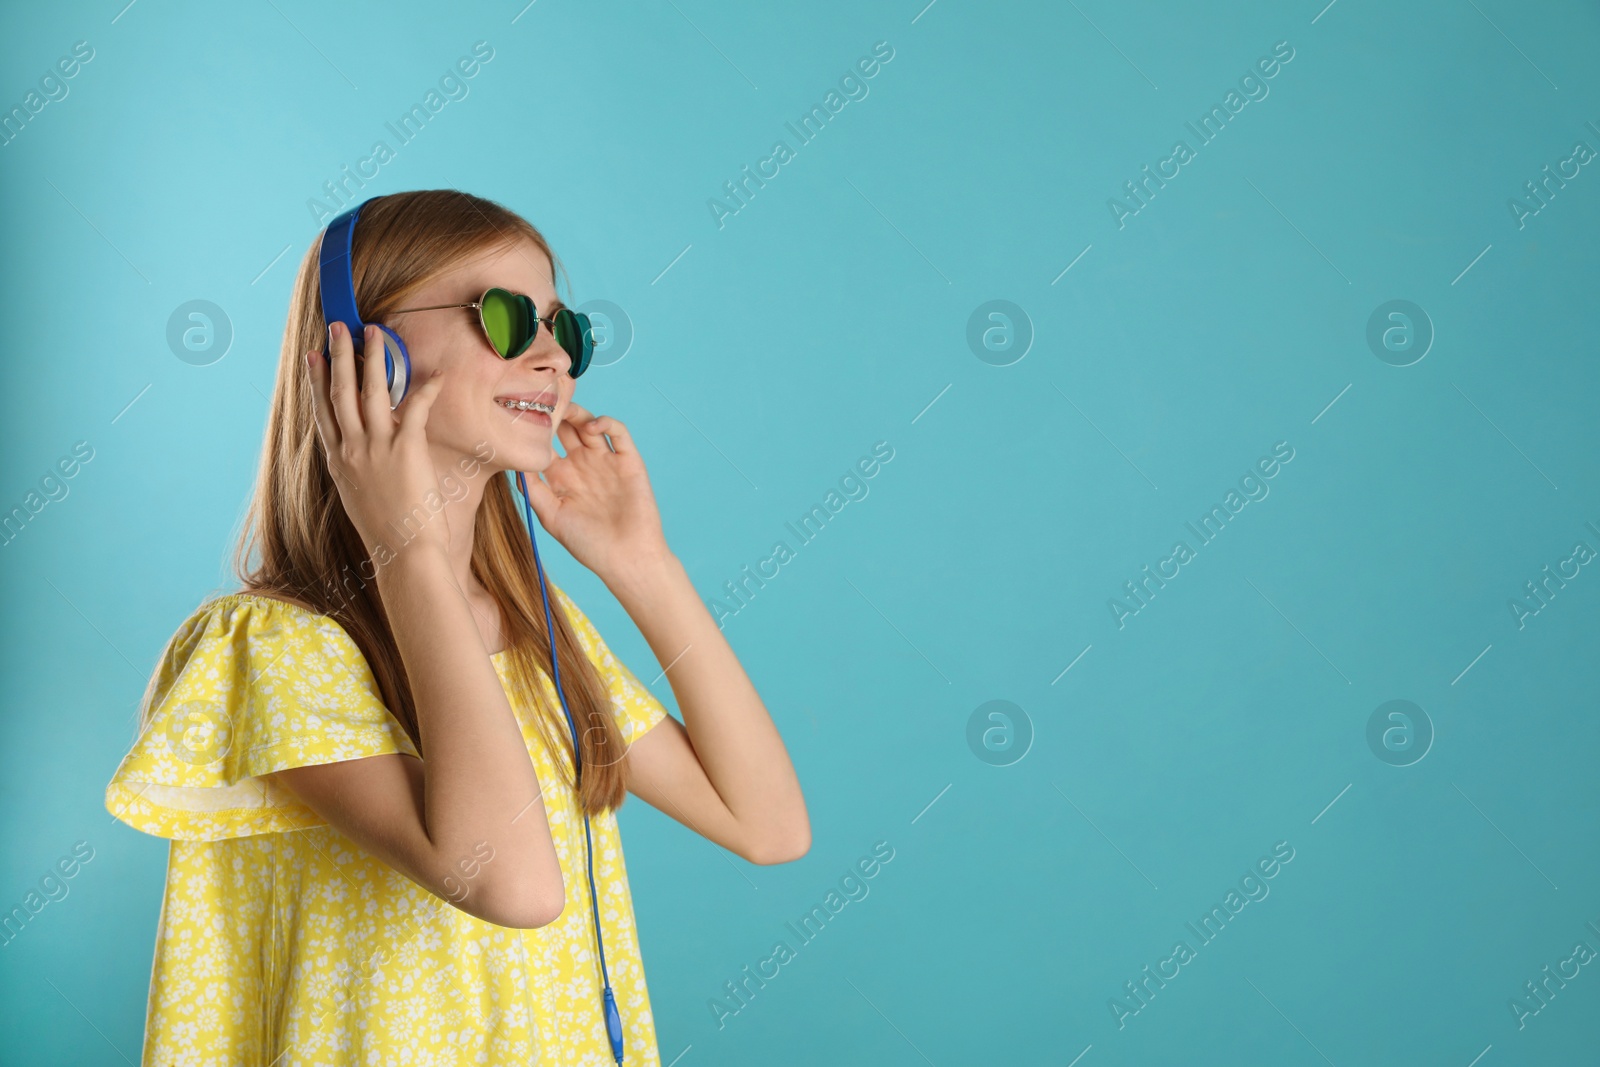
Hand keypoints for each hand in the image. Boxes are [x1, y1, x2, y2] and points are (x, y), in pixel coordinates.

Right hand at [306, 321, 446, 565]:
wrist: (403, 554)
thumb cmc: (387, 532)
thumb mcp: (359, 497)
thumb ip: (357, 470)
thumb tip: (361, 455)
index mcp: (338, 462)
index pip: (322, 412)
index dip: (317, 381)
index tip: (314, 357)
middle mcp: (352, 450)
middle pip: (339, 392)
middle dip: (338, 356)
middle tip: (338, 329)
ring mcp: (376, 447)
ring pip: (370, 390)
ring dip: (374, 358)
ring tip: (375, 333)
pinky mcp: (406, 449)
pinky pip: (416, 408)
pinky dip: (428, 389)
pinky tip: (436, 374)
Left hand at [519, 402, 669, 581]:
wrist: (627, 559)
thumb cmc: (589, 545)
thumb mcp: (552, 517)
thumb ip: (533, 489)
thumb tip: (513, 462)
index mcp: (562, 478)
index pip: (545, 445)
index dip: (535, 432)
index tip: (521, 420)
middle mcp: (583, 465)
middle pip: (565, 429)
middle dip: (554, 415)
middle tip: (541, 405)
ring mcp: (606, 461)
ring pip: (589, 425)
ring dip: (576, 413)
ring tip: (563, 410)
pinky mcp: (629, 461)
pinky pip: (618, 433)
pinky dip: (606, 422)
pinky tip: (592, 426)